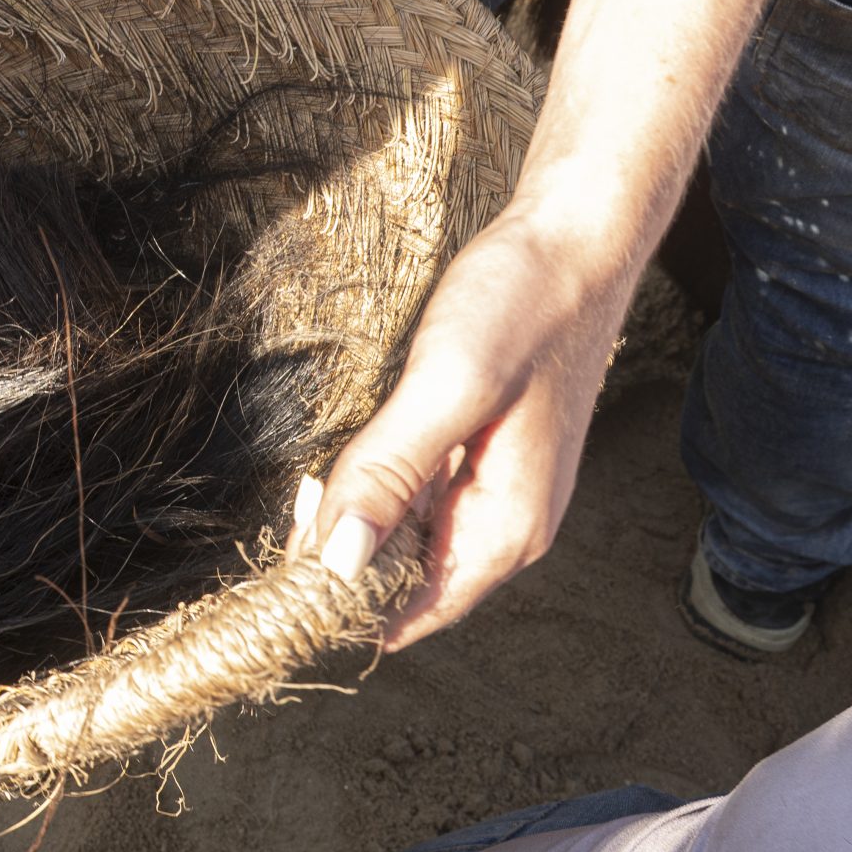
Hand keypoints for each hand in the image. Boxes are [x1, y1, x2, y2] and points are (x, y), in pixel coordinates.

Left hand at [294, 197, 641, 650]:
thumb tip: (337, 564)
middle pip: (402, 581)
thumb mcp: (448, 386)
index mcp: (505, 528)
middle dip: (338, 559)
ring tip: (308, 483)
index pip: (410, 613)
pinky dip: (372, 489)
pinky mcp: (478, 455)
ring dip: (350, 522)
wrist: (573, 238)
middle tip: (294, 503)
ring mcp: (493, 491)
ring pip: (402, 538)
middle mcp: (504, 525)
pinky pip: (413, 497)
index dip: (341, 606)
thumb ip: (389, 475)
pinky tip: (342, 462)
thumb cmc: (521, 304)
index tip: (279, 582)